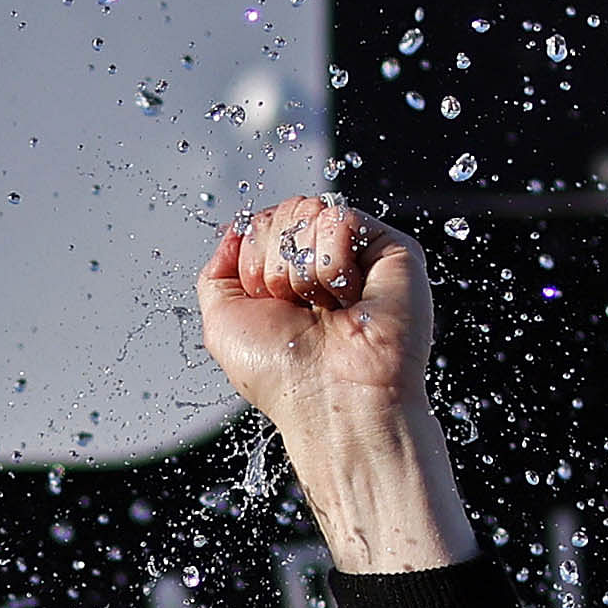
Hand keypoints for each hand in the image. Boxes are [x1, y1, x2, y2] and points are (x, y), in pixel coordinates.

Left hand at [196, 196, 474, 571]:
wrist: (333, 397)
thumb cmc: (282, 373)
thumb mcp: (222, 323)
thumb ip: (217, 273)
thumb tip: (234, 229)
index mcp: (285, 276)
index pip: (260, 224)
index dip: (253, 258)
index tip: (265, 301)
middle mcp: (320, 262)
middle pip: (283, 212)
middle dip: (274, 261)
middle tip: (296, 306)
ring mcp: (356, 253)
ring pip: (309, 210)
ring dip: (301, 268)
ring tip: (323, 307)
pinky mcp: (390, 249)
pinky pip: (341, 218)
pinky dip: (330, 262)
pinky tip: (345, 296)